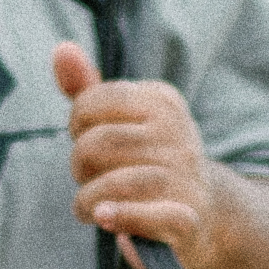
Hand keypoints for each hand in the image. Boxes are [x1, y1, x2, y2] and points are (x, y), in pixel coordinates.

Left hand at [54, 43, 232, 268]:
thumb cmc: (150, 160)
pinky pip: (148, 215)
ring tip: (90, 207)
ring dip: (87, 202)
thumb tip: (62, 49)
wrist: (206, 210)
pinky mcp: (187, 218)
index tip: (90, 142)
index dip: (77, 126)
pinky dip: (121, 217)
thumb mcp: (124, 120)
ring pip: (113, 183)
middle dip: (80, 166)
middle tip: (91, 178)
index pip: (91, 103)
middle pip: (96, 145)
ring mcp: (183, 176)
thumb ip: (88, 88)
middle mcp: (176, 133)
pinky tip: (104, 217)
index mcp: (160, 100)